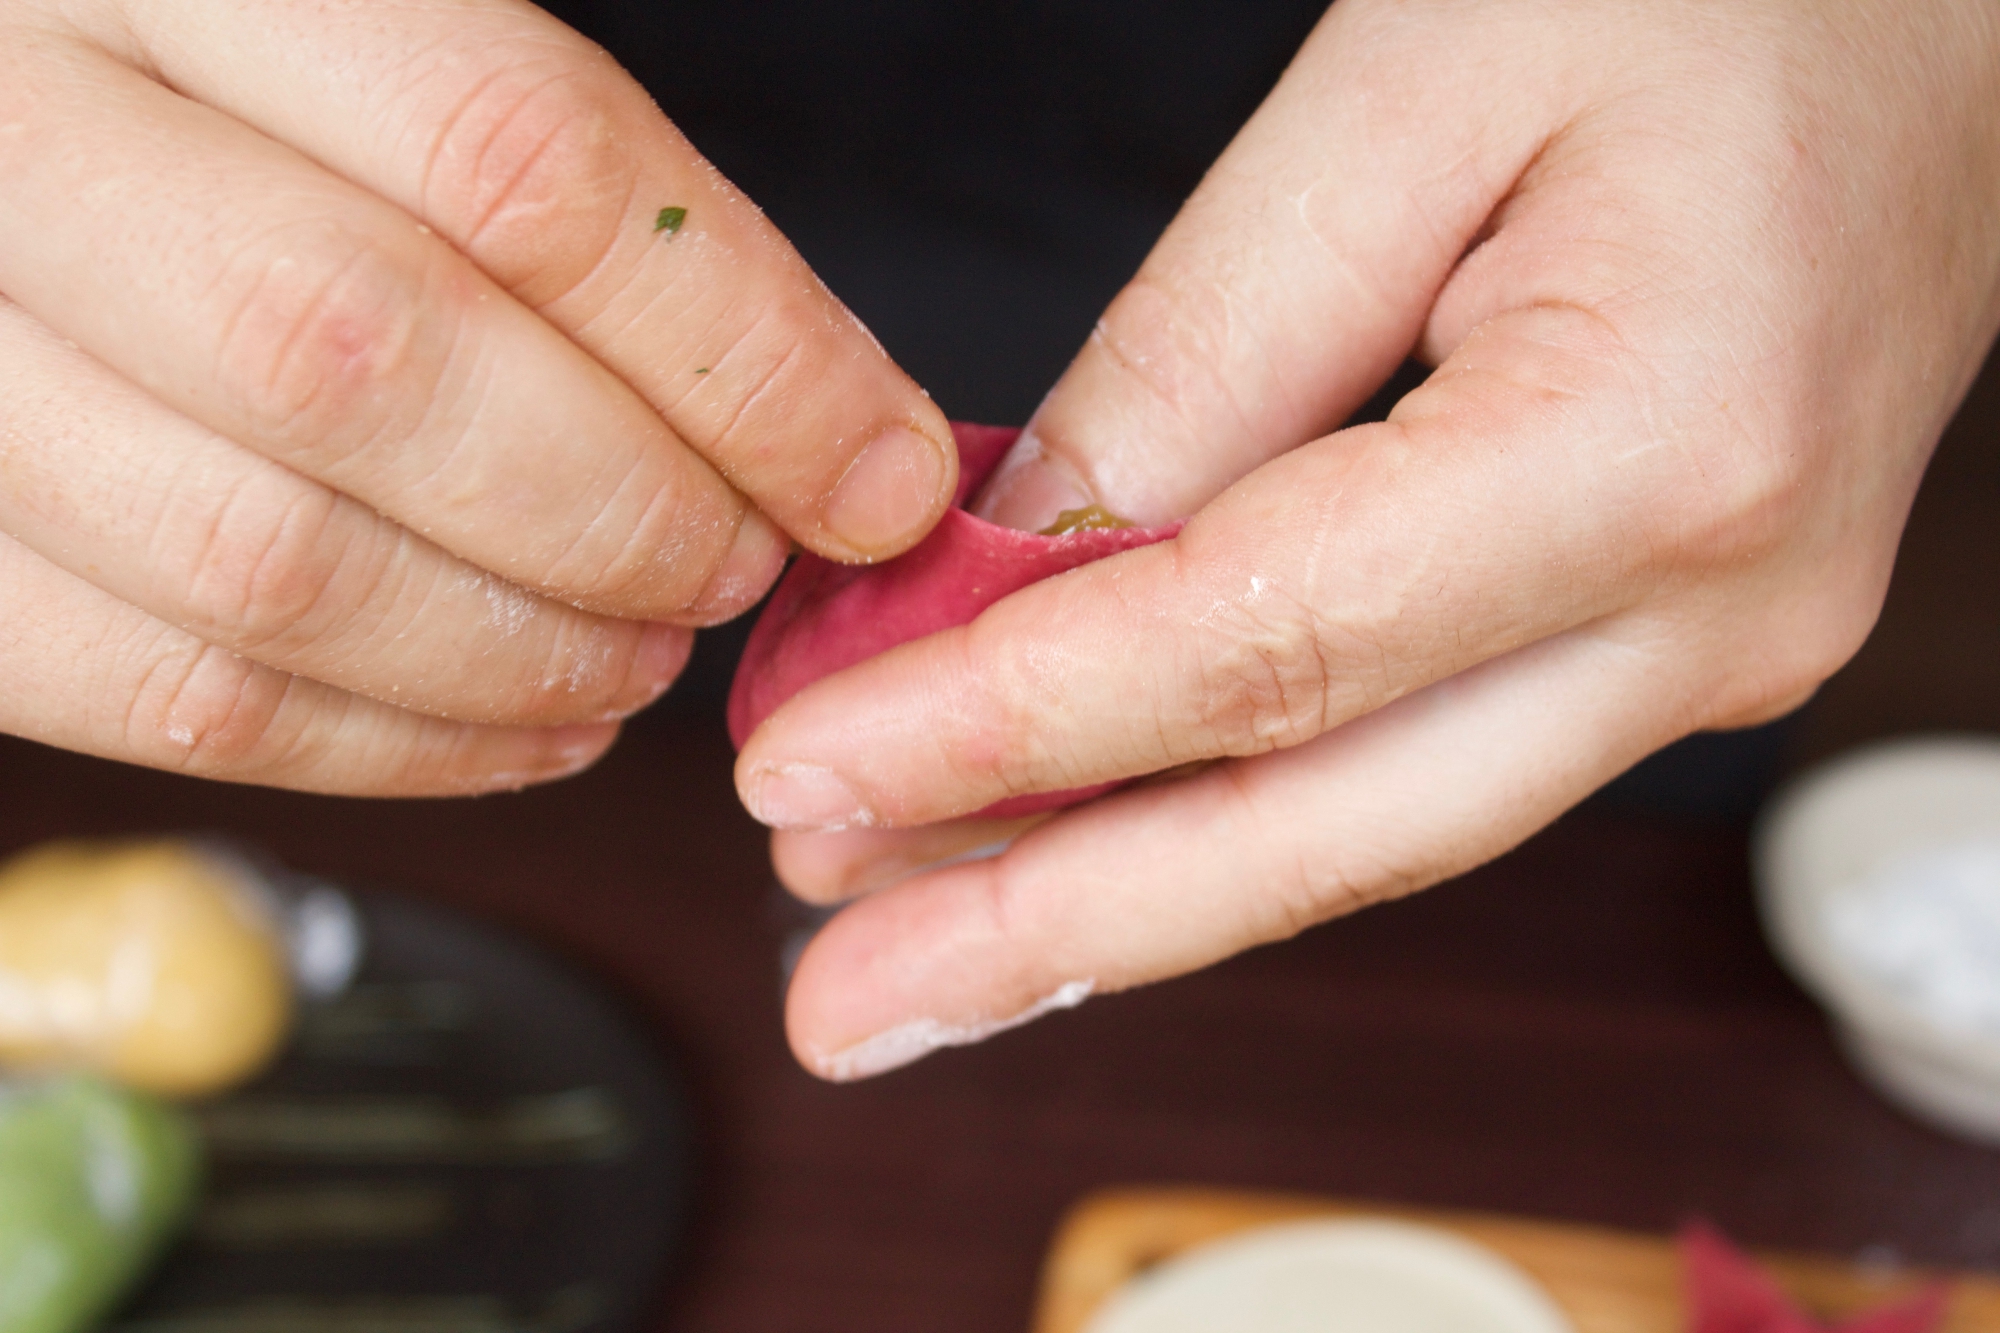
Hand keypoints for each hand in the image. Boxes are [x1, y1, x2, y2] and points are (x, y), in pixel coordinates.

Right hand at [0, 0, 955, 793]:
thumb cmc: (235, 82)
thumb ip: (581, 194)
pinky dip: (394, 747)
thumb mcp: (375, 33)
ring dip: (528, 650)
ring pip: (272, 564)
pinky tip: (525, 726)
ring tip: (646, 654)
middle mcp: (13, 136)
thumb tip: (851, 436)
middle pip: (377, 365)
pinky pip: (171, 696)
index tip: (873, 466)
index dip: (742, 348)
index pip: (515, 158)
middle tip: (742, 565)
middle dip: (628, 511)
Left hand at [736, 0, 1999, 1078]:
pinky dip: (1232, 815)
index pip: (1260, 647)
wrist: (1931, 18)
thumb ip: (1202, 347)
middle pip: (1320, 826)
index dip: (1008, 730)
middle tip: (842, 1000)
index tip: (807, 776)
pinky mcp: (1660, 642)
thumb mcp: (1405, 93)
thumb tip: (1014, 555)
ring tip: (912, 954)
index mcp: (1656, 443)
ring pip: (1363, 831)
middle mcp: (1709, 605)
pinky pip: (1414, 764)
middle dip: (1050, 928)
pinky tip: (1088, 852)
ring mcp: (1705, 650)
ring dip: (1123, 901)